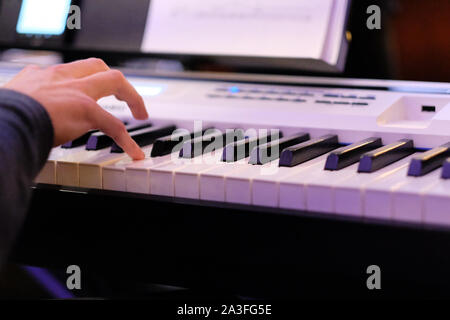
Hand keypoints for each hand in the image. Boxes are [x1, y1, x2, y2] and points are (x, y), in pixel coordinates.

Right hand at [4, 58, 148, 159]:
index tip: (93, 90)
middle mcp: (62, 78)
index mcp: (45, 77)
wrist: (3, 123)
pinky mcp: (84, 109)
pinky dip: (128, 140)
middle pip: (98, 66)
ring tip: (142, 114)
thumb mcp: (16, 100)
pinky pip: (114, 125)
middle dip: (115, 80)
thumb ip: (29, 100)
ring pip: (114, 81)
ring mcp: (75, 91)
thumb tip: (26, 112)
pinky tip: (135, 153)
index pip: (73, 70)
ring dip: (132, 97)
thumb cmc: (5, 117)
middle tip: (126, 97)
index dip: (88, 78)